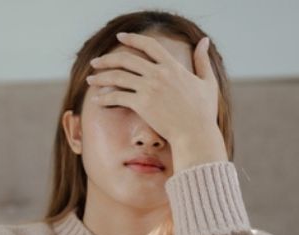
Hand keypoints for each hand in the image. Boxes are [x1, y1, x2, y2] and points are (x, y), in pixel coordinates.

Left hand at [86, 33, 222, 153]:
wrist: (195, 133)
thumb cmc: (204, 112)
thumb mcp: (208, 82)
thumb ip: (203, 60)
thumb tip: (205, 41)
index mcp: (173, 66)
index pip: (149, 45)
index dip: (133, 38)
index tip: (120, 37)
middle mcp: (159, 73)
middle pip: (127, 58)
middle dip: (107, 58)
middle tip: (95, 62)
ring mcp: (149, 88)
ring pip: (118, 76)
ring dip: (101, 77)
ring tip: (90, 80)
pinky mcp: (141, 104)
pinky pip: (117, 96)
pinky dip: (105, 97)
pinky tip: (97, 100)